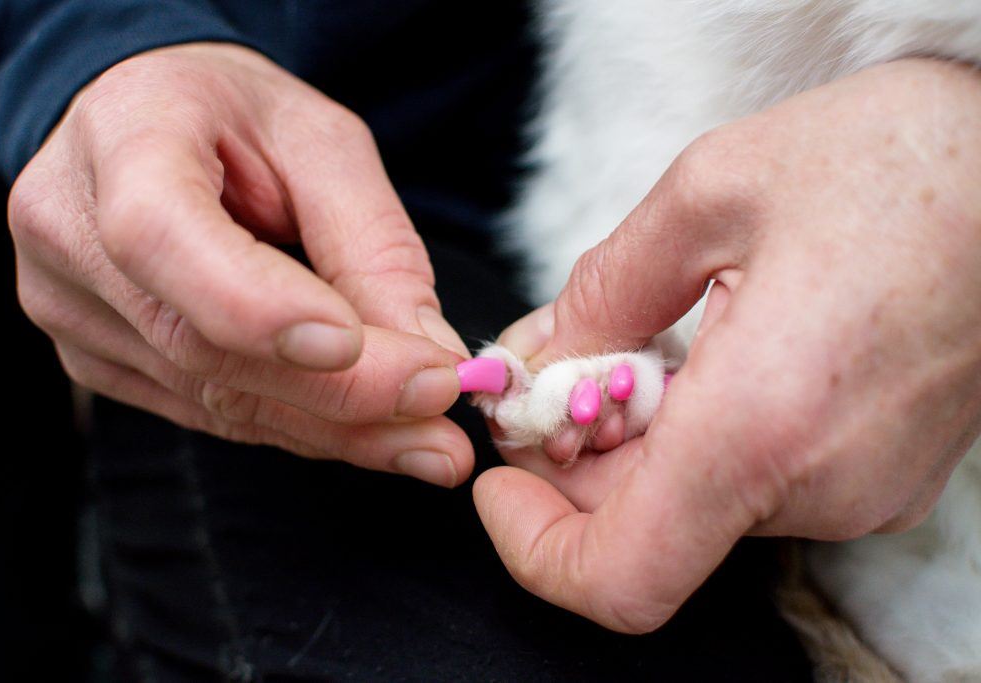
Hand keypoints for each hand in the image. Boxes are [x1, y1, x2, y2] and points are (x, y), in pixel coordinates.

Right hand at [8, 43, 472, 486]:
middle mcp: (71, 236)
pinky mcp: (101, 362)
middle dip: (339, 390)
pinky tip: (373, 435)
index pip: (162, 237)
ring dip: (336, 430)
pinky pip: (212, 412)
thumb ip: (370, 242)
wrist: (148, 127)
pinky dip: (303, 428)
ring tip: (430, 442)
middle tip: (440, 409)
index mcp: (119, 142)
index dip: (256, 304)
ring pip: (215, 397)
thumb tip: (428, 352)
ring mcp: (73, 311)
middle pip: (202, 343)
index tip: (355, 343)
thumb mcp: (320, 142)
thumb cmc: (232, 116)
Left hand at [474, 58, 980, 630]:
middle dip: (573, 460)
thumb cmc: (898, 159)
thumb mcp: (713, 191)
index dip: (534, 549)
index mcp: (763, 424)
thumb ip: (605, 289)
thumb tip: (543, 355)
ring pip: (696, 501)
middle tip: (553, 369)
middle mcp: (818, 486)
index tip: (500, 482)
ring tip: (637, 343)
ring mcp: (858, 491)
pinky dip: (699, 436)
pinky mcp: (880, 476)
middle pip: (642, 528)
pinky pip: (754, 481)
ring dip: (637, 440)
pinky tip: (704, 355)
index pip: (621, 578)